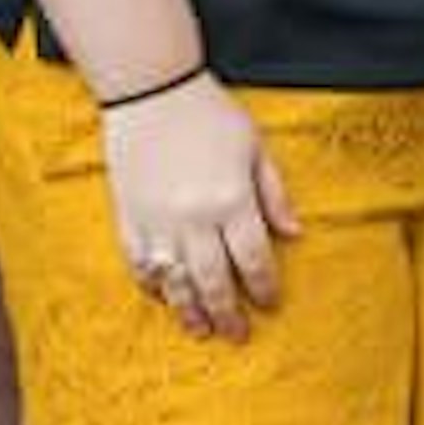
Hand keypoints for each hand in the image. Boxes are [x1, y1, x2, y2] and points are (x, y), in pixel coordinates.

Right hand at [102, 76, 298, 341]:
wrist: (151, 90)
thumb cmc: (209, 115)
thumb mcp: (256, 148)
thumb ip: (274, 194)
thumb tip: (295, 233)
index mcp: (231, 200)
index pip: (252, 259)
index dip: (264, 286)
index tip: (271, 303)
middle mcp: (193, 218)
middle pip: (214, 280)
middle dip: (229, 313)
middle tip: (238, 334)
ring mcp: (156, 220)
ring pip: (175, 280)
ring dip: (190, 310)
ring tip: (202, 331)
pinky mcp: (128, 216)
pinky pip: (138, 261)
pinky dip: (152, 283)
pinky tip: (164, 297)